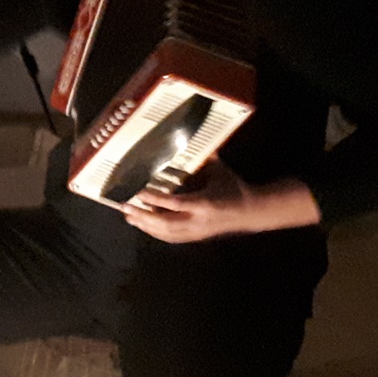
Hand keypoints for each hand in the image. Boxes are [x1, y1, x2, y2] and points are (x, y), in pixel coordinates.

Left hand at [121, 162, 322, 242]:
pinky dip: (155, 232)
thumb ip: (205, 158)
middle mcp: (198, 221)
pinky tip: (143, 225)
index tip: (138, 192)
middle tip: (125, 207)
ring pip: (166, 233)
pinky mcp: (196, 237)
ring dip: (145, 225)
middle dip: (143, 216)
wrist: (252, 213)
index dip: (155, 199)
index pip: (174, 204)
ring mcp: (196, 232)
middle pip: (165, 223)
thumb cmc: (234, 188)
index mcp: (204, 204)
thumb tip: (191, 139)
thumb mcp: (220, 171)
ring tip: (128, 215)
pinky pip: (171, 237)